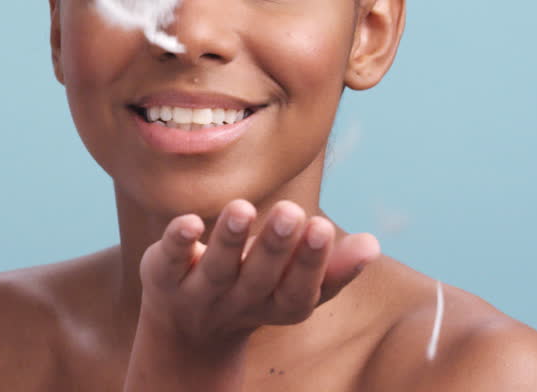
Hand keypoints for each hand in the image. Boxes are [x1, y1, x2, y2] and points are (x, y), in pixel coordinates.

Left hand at [137, 199, 379, 349]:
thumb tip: (373, 245)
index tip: (324, 227)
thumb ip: (330, 267)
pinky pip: (169, 260)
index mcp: (275, 305)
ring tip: (242, 208)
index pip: (298, 292)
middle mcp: (238, 302)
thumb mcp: (291, 284)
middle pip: (259, 278)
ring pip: (217, 269)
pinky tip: (188, 222)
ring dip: (230, 240)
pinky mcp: (163, 275)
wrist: (185, 328)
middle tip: (291, 211)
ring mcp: (199, 292)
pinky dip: (178, 242)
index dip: (312, 265)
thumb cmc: (252, 288)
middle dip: (277, 247)